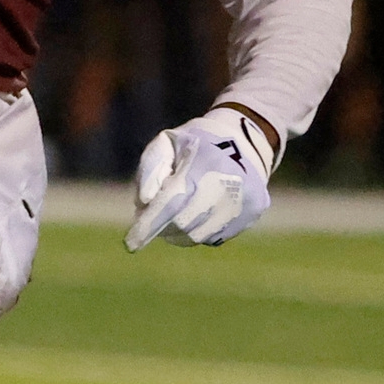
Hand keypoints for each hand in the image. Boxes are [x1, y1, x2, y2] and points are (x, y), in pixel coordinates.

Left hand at [129, 106, 274, 248]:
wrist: (245, 139)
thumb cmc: (195, 142)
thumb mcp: (167, 143)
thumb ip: (151, 169)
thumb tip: (145, 202)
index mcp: (205, 164)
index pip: (172, 203)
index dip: (150, 225)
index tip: (132, 244)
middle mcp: (229, 185)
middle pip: (184, 223)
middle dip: (163, 226)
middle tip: (153, 217)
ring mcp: (244, 201)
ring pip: (199, 235)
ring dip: (179, 231)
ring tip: (173, 214)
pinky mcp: (252, 213)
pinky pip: (216, 236)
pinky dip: (199, 230)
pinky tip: (197, 214)